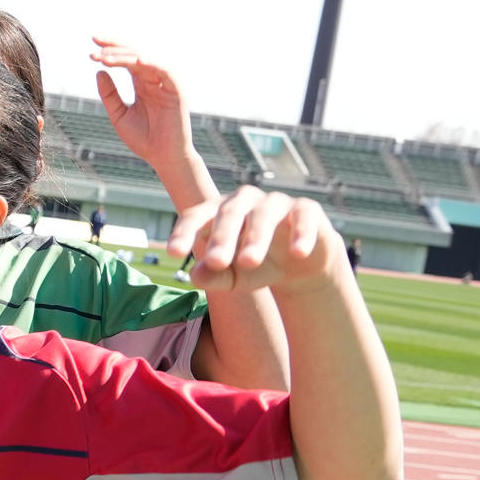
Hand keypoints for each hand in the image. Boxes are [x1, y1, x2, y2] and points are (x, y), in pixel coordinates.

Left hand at [90, 38, 195, 173]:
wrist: (163, 158)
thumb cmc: (144, 139)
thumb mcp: (119, 115)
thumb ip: (110, 95)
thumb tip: (99, 72)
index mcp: (142, 83)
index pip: (126, 59)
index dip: (111, 48)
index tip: (92, 42)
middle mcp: (154, 79)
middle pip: (134, 55)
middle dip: (114, 47)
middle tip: (94, 43)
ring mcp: (165, 83)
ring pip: (145, 61)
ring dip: (125, 57)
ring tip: (105, 57)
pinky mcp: (176, 91)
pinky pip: (165, 72)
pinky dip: (153, 64)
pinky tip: (137, 62)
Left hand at [172, 185, 342, 292]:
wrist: (299, 264)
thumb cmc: (255, 267)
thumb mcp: (233, 277)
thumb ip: (214, 276)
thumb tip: (195, 277)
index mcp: (217, 213)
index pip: (196, 217)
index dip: (184, 232)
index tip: (173, 252)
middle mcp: (244, 202)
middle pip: (229, 213)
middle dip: (222, 238)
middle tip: (216, 262)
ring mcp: (275, 202)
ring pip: (263, 214)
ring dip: (256, 237)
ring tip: (250, 262)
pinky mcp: (306, 209)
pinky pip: (303, 215)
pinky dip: (301, 233)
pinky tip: (298, 253)